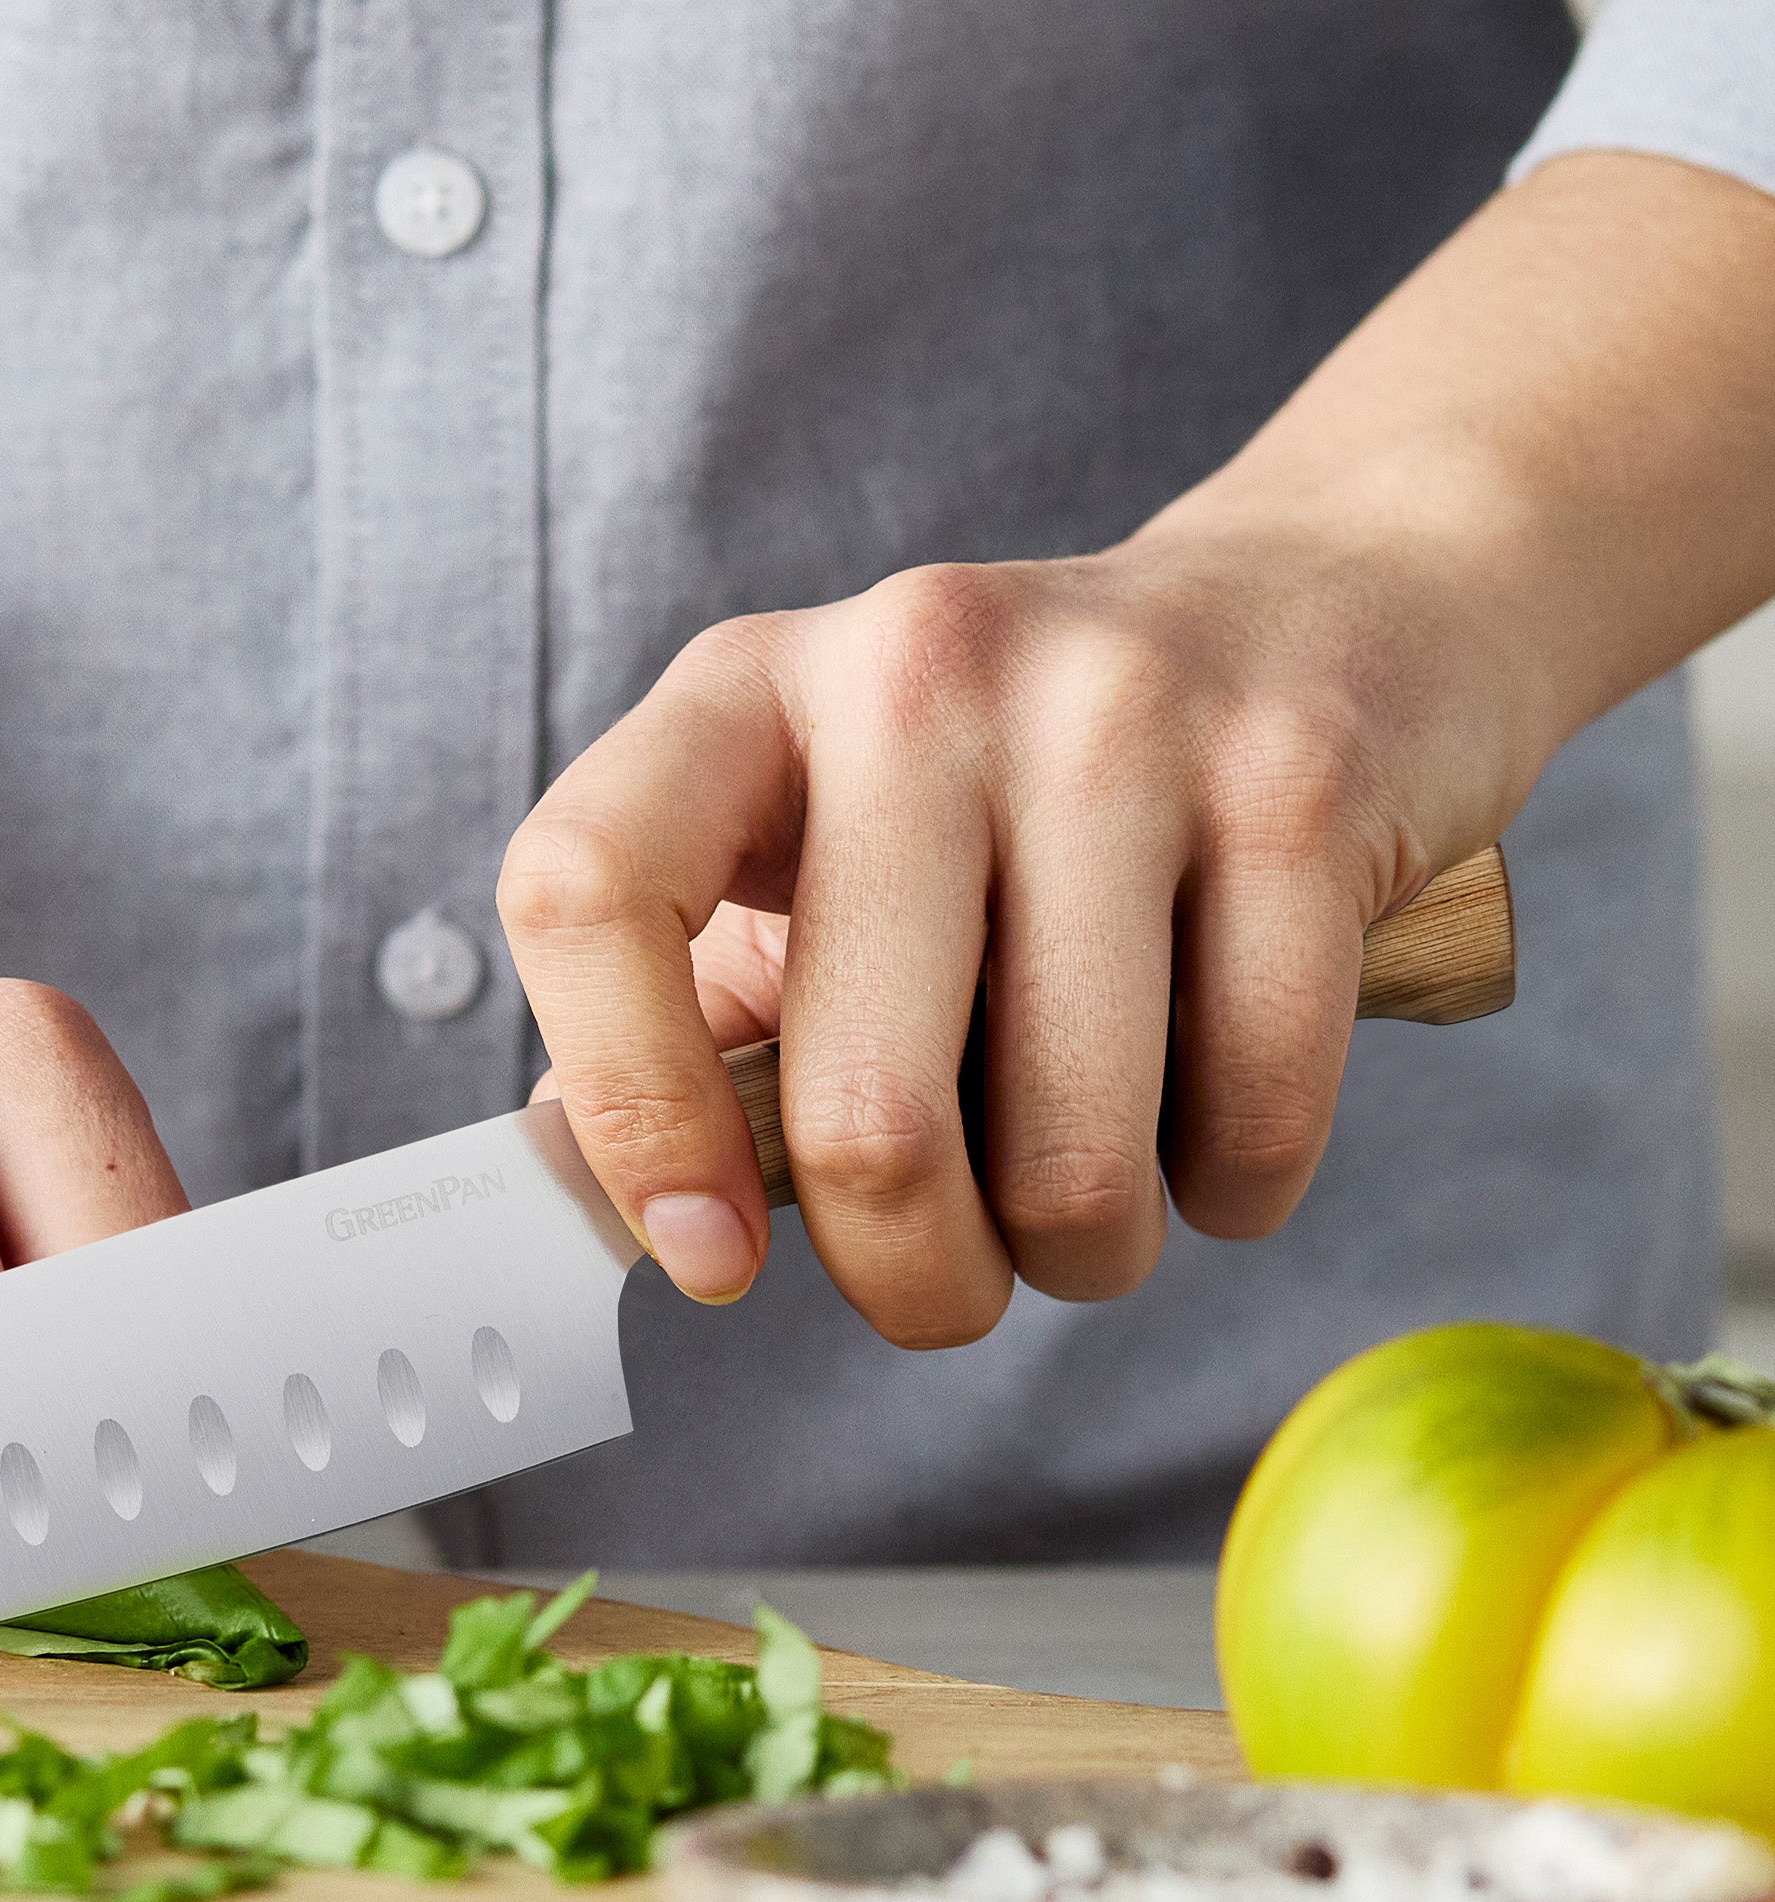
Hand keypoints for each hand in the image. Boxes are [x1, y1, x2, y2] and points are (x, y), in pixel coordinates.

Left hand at [501, 152, 1774, 1346]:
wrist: (1330, 605)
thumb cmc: (1028, 789)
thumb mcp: (819, 847)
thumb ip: (693, 1016)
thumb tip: (583, 1204)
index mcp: (746, 694)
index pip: (587, 888)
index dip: (630, 1112)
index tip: (709, 1254)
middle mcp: (916, 673)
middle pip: (864, 1112)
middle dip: (912, 1278)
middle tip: (945, 1284)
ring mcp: (1120, 715)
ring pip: (1069, 1158)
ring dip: (1078, 1255)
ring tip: (1087, 1200)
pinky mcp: (1300, 786)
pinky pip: (1250, 1120)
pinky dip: (1229, 1196)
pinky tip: (1215, 1136)